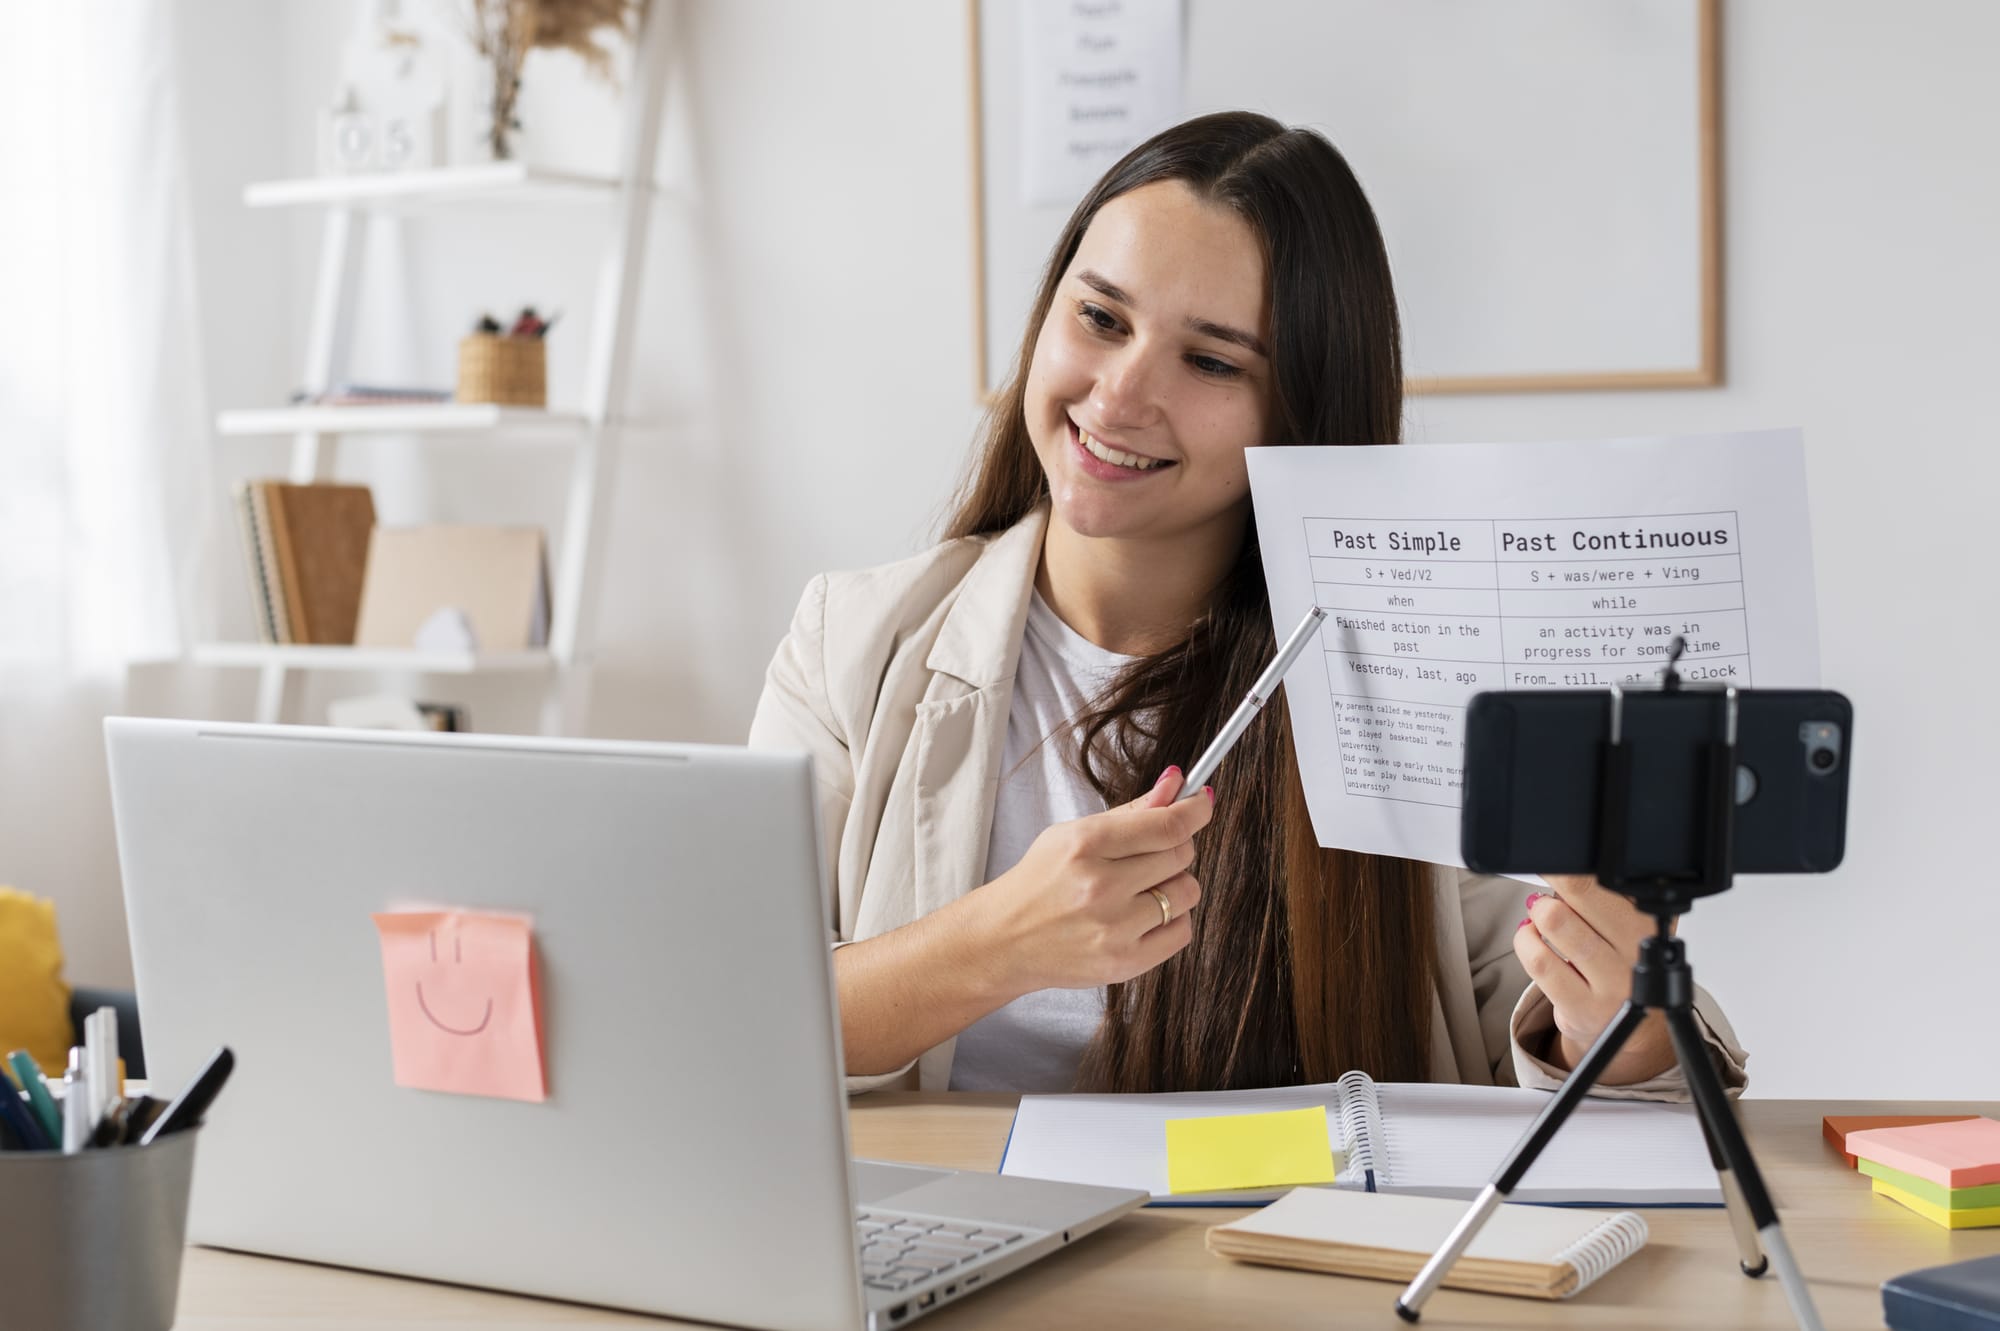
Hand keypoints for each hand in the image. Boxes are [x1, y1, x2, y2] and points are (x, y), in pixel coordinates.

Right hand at [979, 766, 1211, 992]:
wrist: (1004, 940)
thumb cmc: (1041, 882)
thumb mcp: (1075, 833)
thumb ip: (1132, 811)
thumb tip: (1178, 783)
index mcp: (1086, 844)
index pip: (1167, 824)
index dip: (1195, 810)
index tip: (1202, 803)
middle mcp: (1101, 886)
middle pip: (1180, 854)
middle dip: (1175, 847)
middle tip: (1151, 853)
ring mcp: (1113, 928)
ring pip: (1186, 892)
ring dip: (1173, 885)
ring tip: (1141, 889)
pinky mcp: (1123, 963)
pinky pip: (1182, 932)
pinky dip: (1172, 920)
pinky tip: (1144, 916)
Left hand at [1514, 874, 1674, 1084]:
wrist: (1631, 1027)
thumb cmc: (1622, 966)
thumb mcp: (1625, 925)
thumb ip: (1601, 896)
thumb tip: (1557, 867)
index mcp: (1652, 921)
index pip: (1607, 876)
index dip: (1573, 863)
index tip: (1556, 857)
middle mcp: (1639, 950)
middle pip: (1582, 892)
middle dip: (1554, 880)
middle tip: (1547, 883)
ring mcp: (1613, 983)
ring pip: (1557, 923)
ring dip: (1538, 912)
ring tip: (1539, 914)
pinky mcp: (1584, 1007)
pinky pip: (1540, 961)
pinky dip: (1525, 941)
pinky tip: (1530, 938)